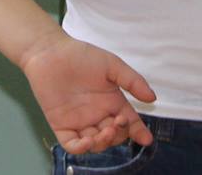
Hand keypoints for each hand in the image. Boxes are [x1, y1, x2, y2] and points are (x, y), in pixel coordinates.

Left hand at [20, 31, 155, 153]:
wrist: (49, 51)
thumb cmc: (80, 55)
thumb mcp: (112, 65)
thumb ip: (132, 81)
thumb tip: (152, 98)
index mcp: (112, 103)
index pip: (129, 123)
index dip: (139, 132)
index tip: (146, 138)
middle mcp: (98, 115)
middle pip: (114, 136)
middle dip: (119, 135)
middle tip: (117, 123)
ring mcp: (80, 122)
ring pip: (96, 143)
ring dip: (103, 142)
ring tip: (105, 130)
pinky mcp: (61, 125)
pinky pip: (73, 145)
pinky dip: (81, 148)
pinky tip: (88, 141)